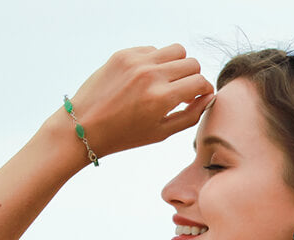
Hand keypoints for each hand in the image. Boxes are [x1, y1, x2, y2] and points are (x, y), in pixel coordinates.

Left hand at [61, 44, 214, 158]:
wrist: (85, 125)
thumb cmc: (124, 135)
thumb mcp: (161, 132)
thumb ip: (190, 115)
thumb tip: (207, 98)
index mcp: (161, 98)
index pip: (200, 82)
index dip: (205, 90)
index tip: (201, 96)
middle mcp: (151, 75)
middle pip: (191, 63)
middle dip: (193, 78)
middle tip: (184, 92)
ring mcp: (137, 61)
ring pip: (176, 50)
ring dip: (178, 65)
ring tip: (168, 81)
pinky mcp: (124, 54)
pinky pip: (153, 50)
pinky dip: (156, 62)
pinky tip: (146, 79)